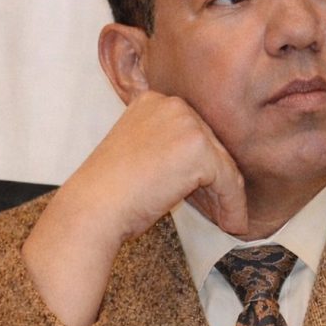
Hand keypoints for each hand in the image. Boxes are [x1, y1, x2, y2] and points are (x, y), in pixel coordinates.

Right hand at [22, 90, 246, 325]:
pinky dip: (233, 206)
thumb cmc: (109, 192)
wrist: (91, 209)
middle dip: (218, 181)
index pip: (192, 133)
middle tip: (224, 210)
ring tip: (232, 221)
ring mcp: (186, 124)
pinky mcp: (198, 149)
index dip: (203, 166)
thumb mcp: (138, 152)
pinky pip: (228, 181)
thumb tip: (203, 169)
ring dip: (229, 196)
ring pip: (223, 164)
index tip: (208, 192)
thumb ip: (166, 148)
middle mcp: (172, 105)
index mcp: (153, 102)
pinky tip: (233, 224)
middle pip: (211, 146)